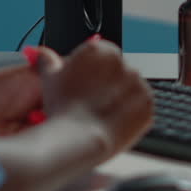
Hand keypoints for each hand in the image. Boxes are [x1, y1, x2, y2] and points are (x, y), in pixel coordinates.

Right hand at [36, 38, 153, 157]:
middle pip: (117, 71)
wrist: (78, 139)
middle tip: (91, 102)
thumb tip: (42, 53)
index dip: (92, 72)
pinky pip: (140, 107)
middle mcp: (124, 62)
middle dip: (108, 84)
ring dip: (120, 99)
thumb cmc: (62, 108)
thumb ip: (47, 60)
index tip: (86, 85)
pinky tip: (114, 121)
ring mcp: (138, 84)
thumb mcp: (49, 79)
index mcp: (101, 51)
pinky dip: (131, 114)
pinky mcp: (147, 104)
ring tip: (101, 114)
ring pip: (129, 89)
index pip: (101, 55)